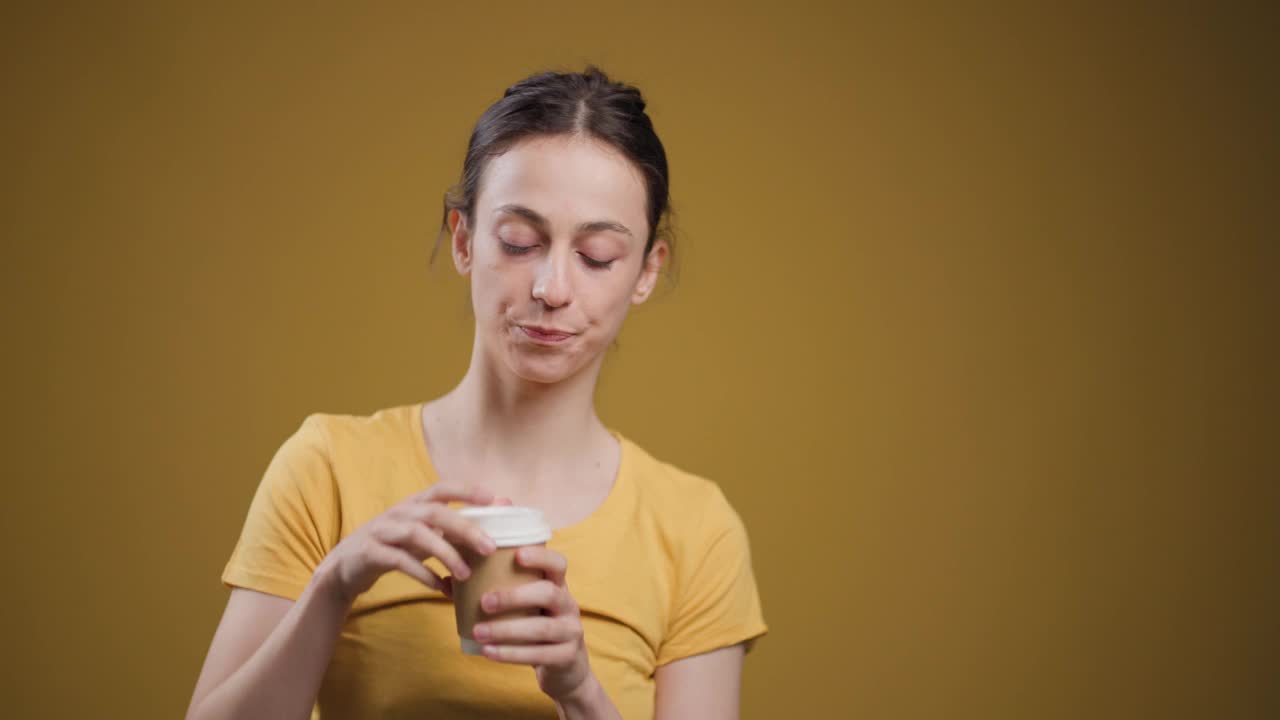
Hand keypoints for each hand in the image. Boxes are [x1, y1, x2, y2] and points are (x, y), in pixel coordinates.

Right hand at [312, 483, 505, 606]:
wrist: (343, 570)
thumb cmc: (393, 549)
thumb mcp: (421, 536)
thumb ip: (450, 530)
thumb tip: (492, 528)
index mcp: (413, 504)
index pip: (442, 488)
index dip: (467, 490)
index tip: (494, 498)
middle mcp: (398, 513)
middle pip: (434, 512)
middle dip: (464, 528)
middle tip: (490, 547)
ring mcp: (382, 531)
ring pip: (417, 534)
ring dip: (446, 553)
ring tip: (467, 574)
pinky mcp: (370, 553)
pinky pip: (400, 561)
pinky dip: (423, 573)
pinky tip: (441, 587)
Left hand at [469, 546, 593, 701]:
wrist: (565, 669)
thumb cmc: (535, 628)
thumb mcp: (524, 609)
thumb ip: (492, 592)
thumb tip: (447, 580)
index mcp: (558, 586)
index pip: (558, 563)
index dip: (540, 557)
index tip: (516, 554)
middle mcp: (569, 605)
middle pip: (548, 593)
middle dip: (514, 596)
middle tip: (484, 602)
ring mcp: (571, 632)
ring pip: (541, 628)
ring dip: (507, 630)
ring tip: (478, 632)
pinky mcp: (566, 657)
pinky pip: (538, 655)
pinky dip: (511, 654)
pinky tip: (488, 652)